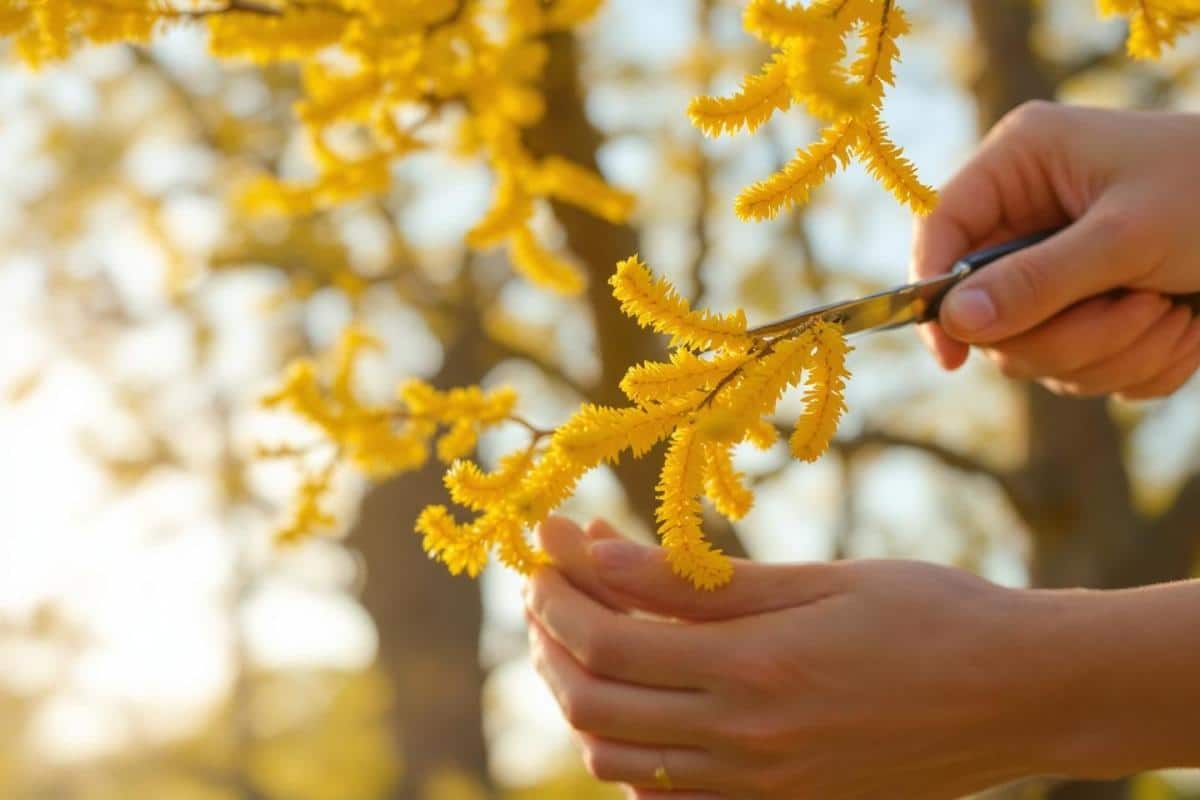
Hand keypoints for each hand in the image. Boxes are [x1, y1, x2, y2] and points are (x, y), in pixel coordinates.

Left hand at [523, 518, 1068, 798]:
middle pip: (595, 700)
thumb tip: (602, 551)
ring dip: (575, 692)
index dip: (559, 586)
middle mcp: (745, 743)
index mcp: (755, 672)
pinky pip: (665, 794)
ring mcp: (758, 788)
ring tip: (573, 633)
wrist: (1022, 696)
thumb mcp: (817, 581)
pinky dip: (625, 747)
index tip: (543, 538)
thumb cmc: (931, 614)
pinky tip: (632, 698)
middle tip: (544, 583)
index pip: (608, 637)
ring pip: (617, 755)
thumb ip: (701, 580)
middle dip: (548, 636)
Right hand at [911, 102, 1199, 399]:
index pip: (942, 231)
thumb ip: (1038, 280)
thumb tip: (958, 322)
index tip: (952, 356)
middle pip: (989, 313)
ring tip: (1172, 313)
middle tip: (1136, 311)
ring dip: (1111, 352)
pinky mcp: (1087, 311)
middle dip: (1067, 332)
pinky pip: (1078, 371)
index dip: (935, 294)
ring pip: (1035, 353)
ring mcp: (1056, 270)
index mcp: (1021, 165)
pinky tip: (1180, 329)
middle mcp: (1027, 218)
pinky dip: (1136, 366)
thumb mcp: (1128, 235)